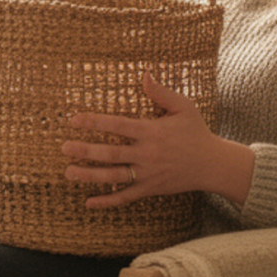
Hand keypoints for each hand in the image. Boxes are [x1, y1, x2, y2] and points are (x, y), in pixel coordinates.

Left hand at [61, 72, 252, 208]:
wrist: (213, 164)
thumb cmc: (197, 132)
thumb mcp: (183, 107)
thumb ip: (161, 93)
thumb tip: (144, 74)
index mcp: (152, 131)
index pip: (118, 125)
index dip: (94, 121)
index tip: (74, 119)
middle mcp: (147, 154)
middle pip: (111, 153)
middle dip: (86, 150)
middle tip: (64, 148)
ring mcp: (147, 174)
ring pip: (114, 176)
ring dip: (90, 175)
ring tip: (69, 172)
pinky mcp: (150, 189)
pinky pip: (125, 197)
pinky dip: (107, 201)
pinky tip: (89, 202)